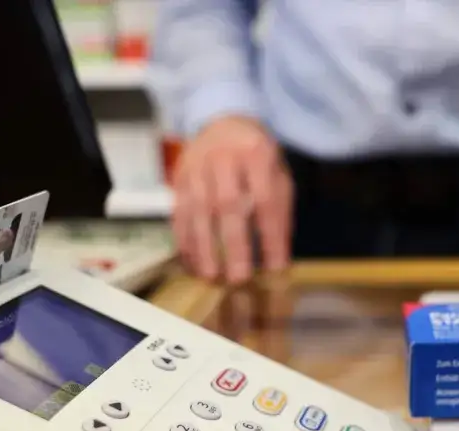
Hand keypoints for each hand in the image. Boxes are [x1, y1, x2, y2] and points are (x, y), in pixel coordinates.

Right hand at [172, 115, 292, 283]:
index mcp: (257, 154)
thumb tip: (277, 257)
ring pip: (197, 211)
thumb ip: (280, 211)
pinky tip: (193, 263)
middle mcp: (224, 158)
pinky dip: (185, 241)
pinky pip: (179, 213)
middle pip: (228, 205)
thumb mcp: (278, 174)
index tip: (276, 268)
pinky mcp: (178, 178)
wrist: (221, 123)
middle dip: (234, 246)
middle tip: (239, 279)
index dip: (271, 236)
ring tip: (212, 276)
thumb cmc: (256, 158)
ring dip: (204, 248)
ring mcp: (196, 167)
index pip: (266, 200)